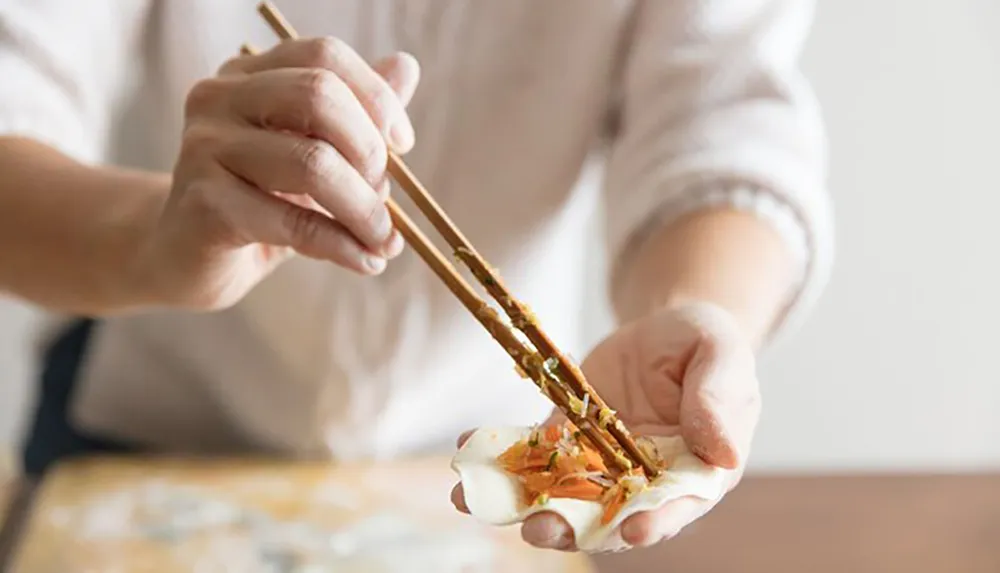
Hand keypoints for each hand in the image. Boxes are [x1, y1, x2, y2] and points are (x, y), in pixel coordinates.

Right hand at [138, 38, 419, 309]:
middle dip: (371, 152)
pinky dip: (341, 245)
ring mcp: (205, 148)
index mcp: (248, 75)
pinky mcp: (205, 204)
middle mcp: (220, 98)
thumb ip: (356, 115)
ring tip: (385, 241)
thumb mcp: (311, 154)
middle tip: (387, 198)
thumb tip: (407, 67)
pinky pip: (292, 221)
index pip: (324, 57)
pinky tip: (365, 261)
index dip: (376, 97)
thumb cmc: (257, 201)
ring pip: (312, 162)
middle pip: (319, 97)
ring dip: (364, 210)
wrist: (184, 257)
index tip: (403, 145)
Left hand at [452, 302, 760, 550]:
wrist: (663, 329)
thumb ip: (720, 400)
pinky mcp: (566, 440)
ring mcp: (600, 465)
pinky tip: (468, 449)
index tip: (630, 532)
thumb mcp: (721, 356)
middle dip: (571, 526)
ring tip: (478, 500)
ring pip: (560, 494)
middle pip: (607, 516)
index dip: (654, 523)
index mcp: (693, 473)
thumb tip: (725, 454)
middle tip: (537, 529)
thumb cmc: (705, 344)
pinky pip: (532, 454)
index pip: (674, 507)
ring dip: (520, 502)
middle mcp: (642, 482)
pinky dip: (500, 457)